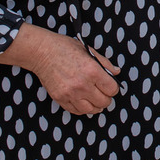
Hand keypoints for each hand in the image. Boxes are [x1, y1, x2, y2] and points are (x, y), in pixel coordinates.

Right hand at [0, 23, 120, 115]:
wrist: (42, 52)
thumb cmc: (65, 48)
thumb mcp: (88, 50)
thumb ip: (105, 63)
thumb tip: (116, 72)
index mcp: (92, 71)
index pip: (112, 89)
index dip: (113, 88)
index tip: (110, 85)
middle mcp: (83, 85)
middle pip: (104, 102)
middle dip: (106, 98)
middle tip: (103, 92)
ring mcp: (71, 94)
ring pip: (91, 110)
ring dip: (95, 106)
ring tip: (94, 99)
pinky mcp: (60, 99)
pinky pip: (76, 111)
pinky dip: (82, 108)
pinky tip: (83, 101)